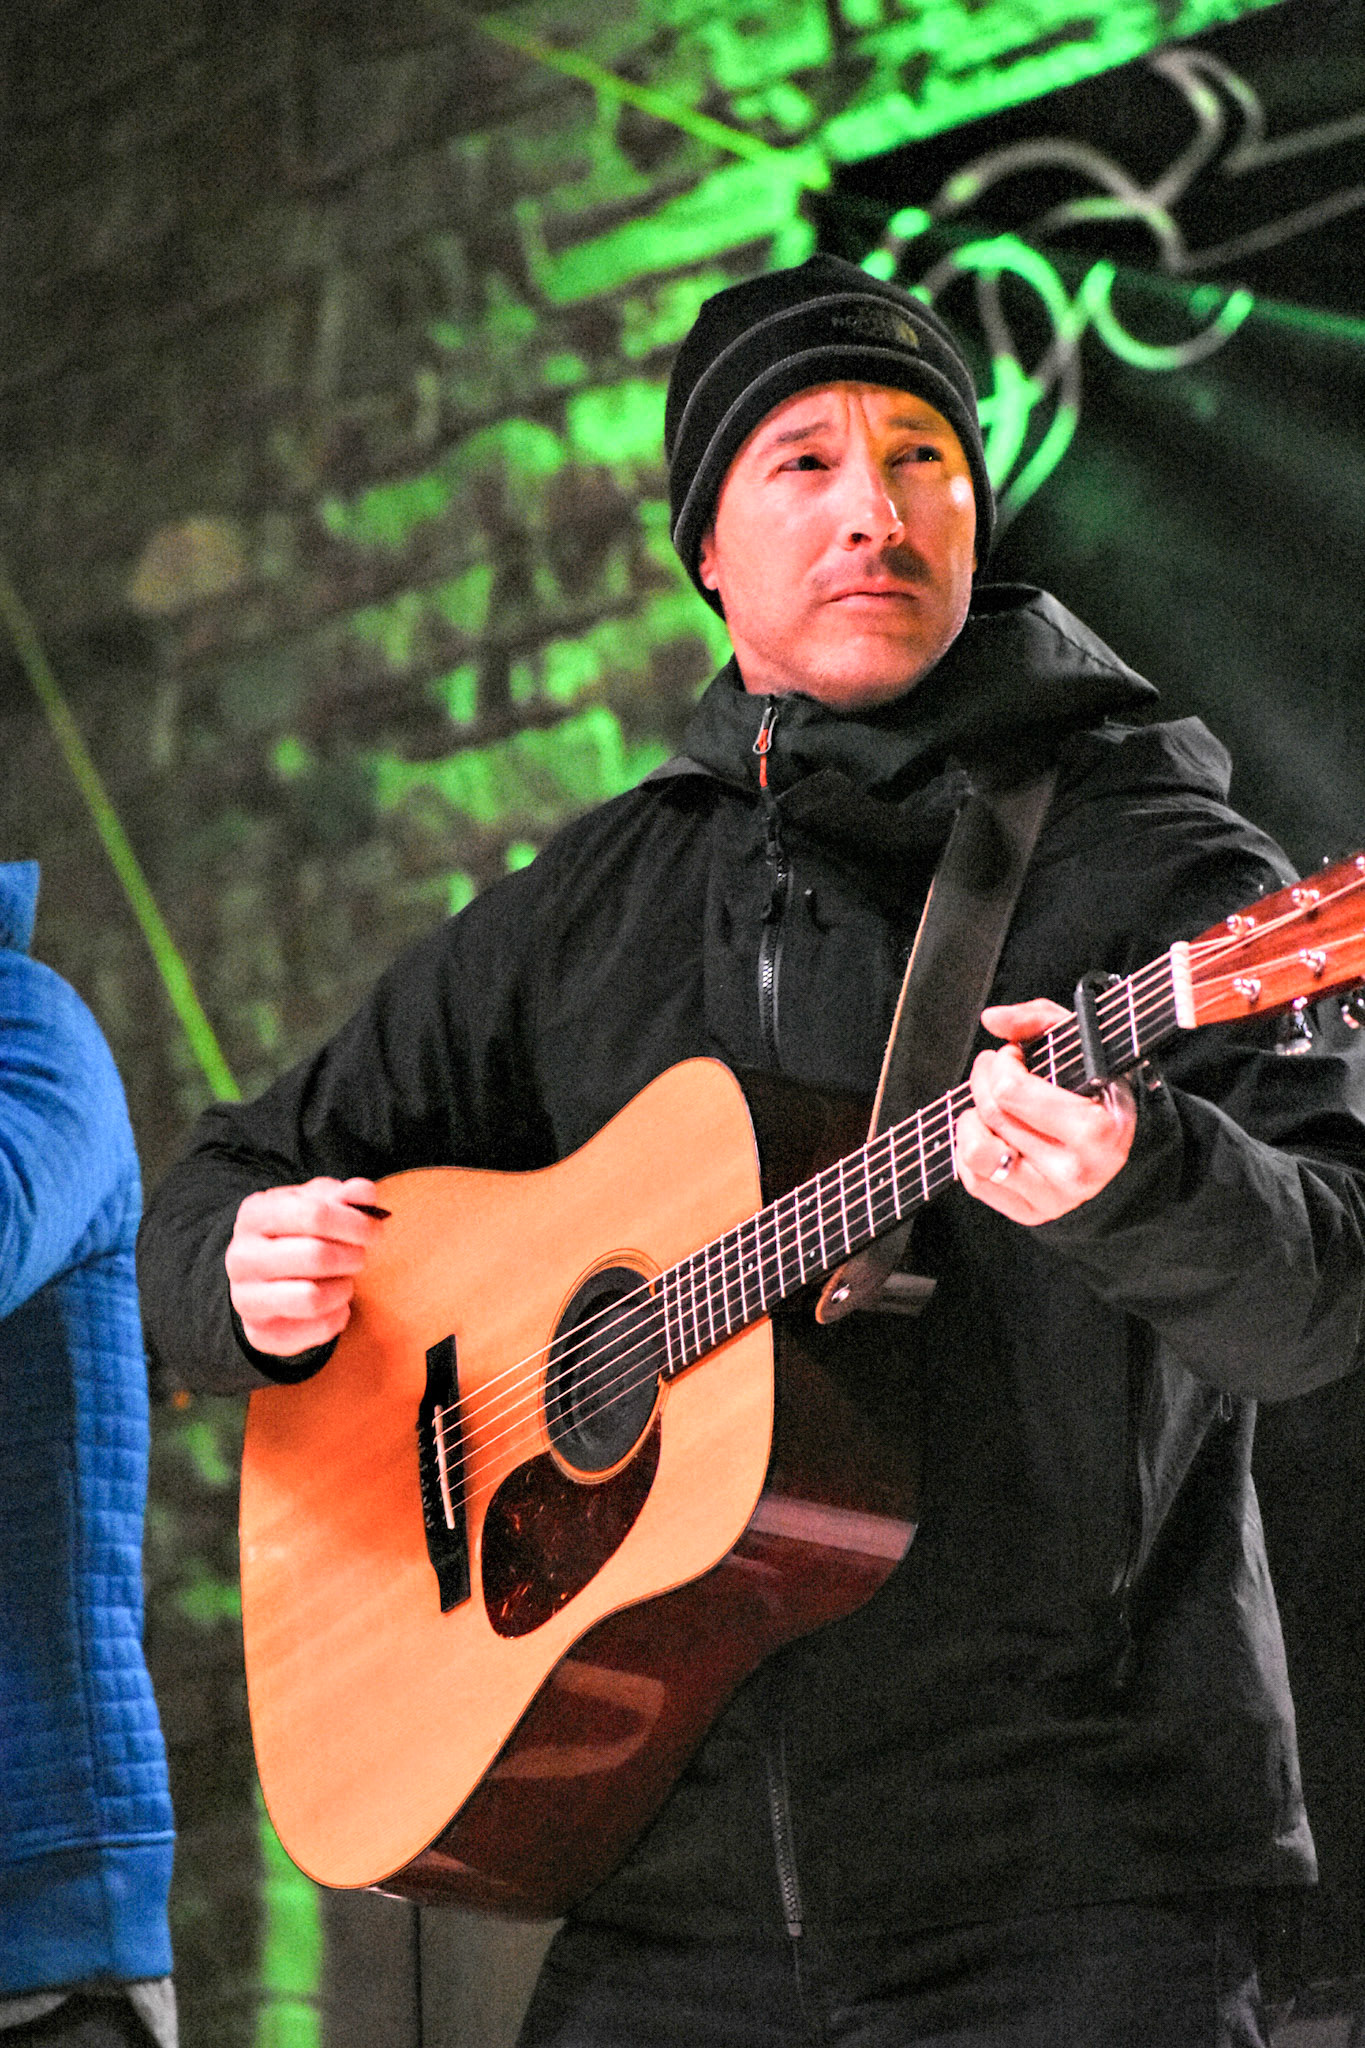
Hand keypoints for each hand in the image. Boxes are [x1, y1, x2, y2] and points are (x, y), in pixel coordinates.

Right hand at [225, 1176, 386, 1355]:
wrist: (265, 1275)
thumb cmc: (298, 1232)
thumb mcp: (318, 1204)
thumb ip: (344, 1196)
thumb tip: (364, 1193)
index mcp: (254, 1214)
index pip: (314, 1214)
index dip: (355, 1223)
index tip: (373, 1230)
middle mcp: (241, 1256)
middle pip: (317, 1256)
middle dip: (353, 1257)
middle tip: (360, 1257)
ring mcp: (245, 1297)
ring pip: (313, 1298)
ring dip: (344, 1288)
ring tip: (345, 1279)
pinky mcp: (260, 1333)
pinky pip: (316, 1329)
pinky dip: (338, 1316)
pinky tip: (335, 1303)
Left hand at [955, 1000, 1136, 1224]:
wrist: (1128, 1155)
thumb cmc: (1102, 1095)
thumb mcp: (1086, 1048)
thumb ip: (1039, 1021)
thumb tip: (993, 1020)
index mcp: (1096, 1132)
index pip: (1012, 1091)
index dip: (1002, 1063)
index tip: (1013, 1054)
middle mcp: (1074, 1172)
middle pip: (992, 1114)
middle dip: (983, 1079)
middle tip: (993, 1067)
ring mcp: (1051, 1198)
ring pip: (976, 1154)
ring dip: (970, 1121)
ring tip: (986, 1105)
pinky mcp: (1030, 1214)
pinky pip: (974, 1182)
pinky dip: (969, 1152)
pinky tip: (990, 1133)